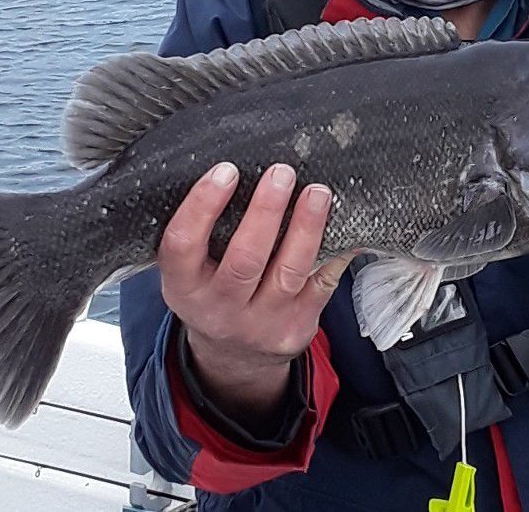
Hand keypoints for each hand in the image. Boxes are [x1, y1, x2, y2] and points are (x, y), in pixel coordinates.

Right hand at [159, 161, 352, 419]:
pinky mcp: (297, 326)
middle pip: (244, 259)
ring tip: (317, 192)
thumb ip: (202, 233)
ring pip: (289, 272)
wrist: (234, 359)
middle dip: (266, 211)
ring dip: (307, 227)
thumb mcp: (190, 271)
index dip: (202, 205)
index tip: (226, 170)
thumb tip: (234, 168)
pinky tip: (346, 225)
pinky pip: (322, 285)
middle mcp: (220, 310)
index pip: (183, 245)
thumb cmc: (213, 292)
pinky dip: (336, 252)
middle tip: (281, 172)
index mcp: (184, 288)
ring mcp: (261, 323)